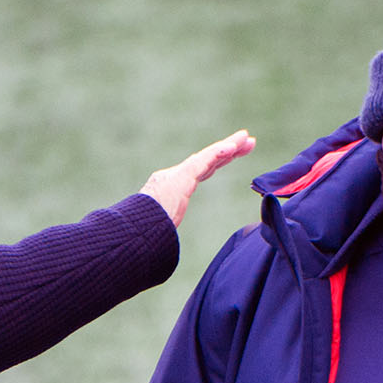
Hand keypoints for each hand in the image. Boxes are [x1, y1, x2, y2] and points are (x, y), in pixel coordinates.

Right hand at [140, 130, 255, 226]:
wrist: (135, 227)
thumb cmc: (144, 231)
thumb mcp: (161, 227)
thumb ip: (166, 226)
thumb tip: (163, 243)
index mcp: (175, 186)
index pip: (202, 169)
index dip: (219, 159)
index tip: (234, 152)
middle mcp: (178, 176)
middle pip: (209, 160)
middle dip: (229, 149)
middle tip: (248, 140)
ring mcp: (179, 175)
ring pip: (209, 156)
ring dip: (229, 147)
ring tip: (246, 138)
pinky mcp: (181, 176)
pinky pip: (203, 162)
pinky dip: (218, 154)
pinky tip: (232, 148)